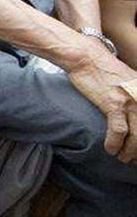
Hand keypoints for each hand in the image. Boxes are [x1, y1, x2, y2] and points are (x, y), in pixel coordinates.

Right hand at [66, 46, 136, 162]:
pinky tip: (110, 149)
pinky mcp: (114, 103)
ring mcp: (130, 100)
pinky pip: (119, 131)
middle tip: (133, 159)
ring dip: (129, 151)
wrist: (84, 56)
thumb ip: (134, 96)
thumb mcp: (127, 82)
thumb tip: (133, 115)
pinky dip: (114, 143)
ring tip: (122, 158)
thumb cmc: (101, 69)